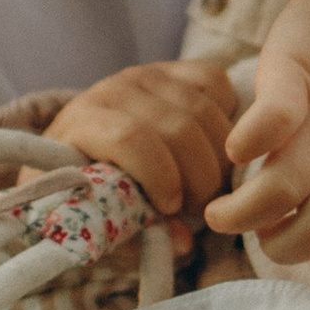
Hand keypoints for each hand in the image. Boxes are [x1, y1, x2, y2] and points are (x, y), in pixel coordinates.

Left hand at [45, 59, 238, 228]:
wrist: (83, 146)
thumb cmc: (90, 190)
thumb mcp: (103, 215)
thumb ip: (136, 227)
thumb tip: (183, 241)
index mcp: (83, 124)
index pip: (131, 138)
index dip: (160, 176)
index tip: (173, 208)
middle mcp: (114, 90)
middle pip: (178, 127)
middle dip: (200, 177)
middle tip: (202, 208)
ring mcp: (147, 75)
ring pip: (203, 110)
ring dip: (220, 157)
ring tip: (212, 187)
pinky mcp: (174, 69)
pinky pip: (215, 82)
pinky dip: (226, 117)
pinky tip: (215, 147)